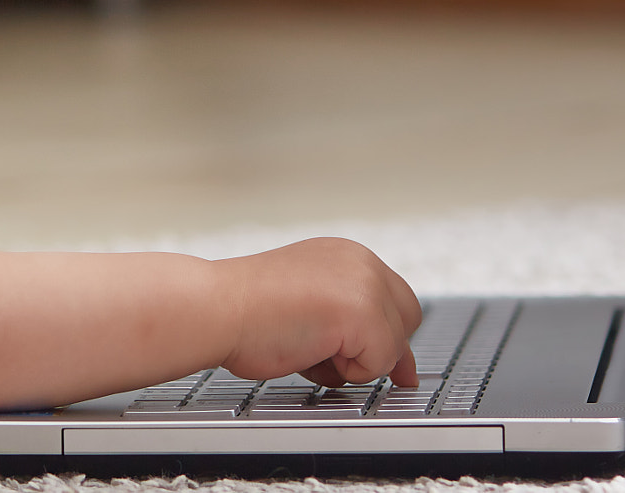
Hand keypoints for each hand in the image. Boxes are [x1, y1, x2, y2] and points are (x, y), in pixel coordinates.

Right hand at [219, 238, 420, 388]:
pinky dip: (349, 371)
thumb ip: (352, 327)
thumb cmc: (246, 312)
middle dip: (379, 345)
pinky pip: (380, 362)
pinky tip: (311, 353)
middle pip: (407, 316)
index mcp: (344, 255)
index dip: (383, 332)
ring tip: (308, 347)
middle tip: (336, 358)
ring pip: (394, 344)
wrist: (217, 307)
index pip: (392, 297)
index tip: (365, 355)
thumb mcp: (310, 309)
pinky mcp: (363, 311)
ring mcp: (365, 283)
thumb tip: (403, 369)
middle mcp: (360, 261)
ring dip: (356, 360)